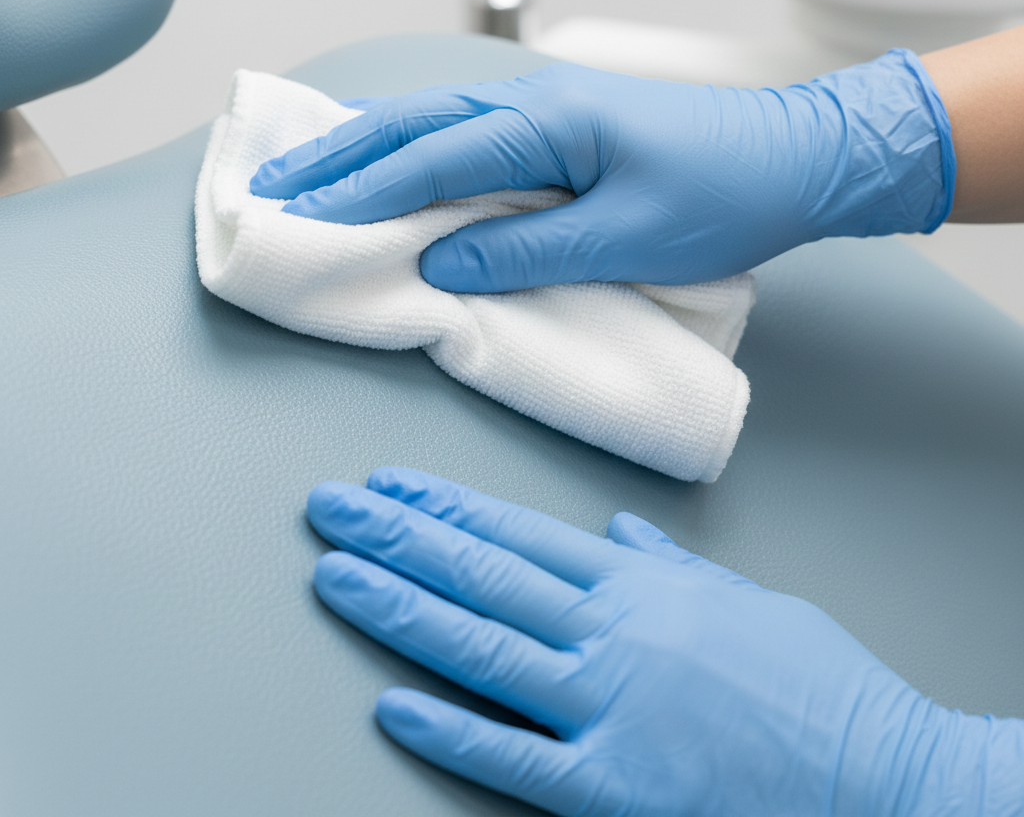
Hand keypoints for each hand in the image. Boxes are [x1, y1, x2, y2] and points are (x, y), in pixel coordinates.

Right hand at [252, 52, 953, 292]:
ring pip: (438, 123)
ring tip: (309, 168)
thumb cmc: (728, 196)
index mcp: (551, 124)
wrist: (798, 158)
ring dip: (370, 146)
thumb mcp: (629, 238)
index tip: (301, 216)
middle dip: (341, 156)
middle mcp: (538, 104)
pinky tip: (393, 161)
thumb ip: (529, 250)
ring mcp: (549, 111)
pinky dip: (419, 150)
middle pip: (418, 126)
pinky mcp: (563, 130)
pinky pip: (471, 136)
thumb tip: (442, 261)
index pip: (433, 158)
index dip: (363, 190)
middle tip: (273, 182)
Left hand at [307, 468, 1018, 815]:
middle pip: (486, 573)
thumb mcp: (742, 600)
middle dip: (402, 536)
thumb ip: (669, 563)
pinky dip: (451, 730)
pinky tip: (393, 704)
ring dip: (403, 608)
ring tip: (338, 576)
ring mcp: (610, 706)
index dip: (449, 505)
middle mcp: (615, 632)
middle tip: (335, 510)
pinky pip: (518, 755)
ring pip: (485, 646)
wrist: (883, 772)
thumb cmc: (817, 683)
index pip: (521, 531)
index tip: (394, 485)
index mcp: (642, 584)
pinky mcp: (617, 786)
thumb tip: (621, 530)